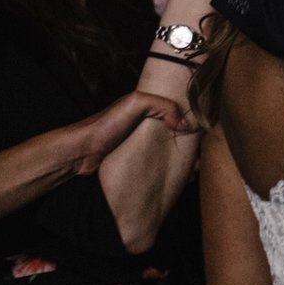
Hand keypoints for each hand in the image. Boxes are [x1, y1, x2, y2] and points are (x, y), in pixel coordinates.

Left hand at [66, 90, 193, 173]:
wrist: (81, 152)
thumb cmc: (105, 125)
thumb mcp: (135, 103)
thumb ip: (162, 106)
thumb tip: (185, 124)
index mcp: (148, 109)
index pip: (177, 114)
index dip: (191, 123)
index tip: (202, 137)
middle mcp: (146, 127)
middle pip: (175, 137)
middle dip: (189, 149)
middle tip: (197, 162)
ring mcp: (140, 146)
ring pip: (168, 154)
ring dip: (181, 164)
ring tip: (190, 174)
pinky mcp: (135, 163)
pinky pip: (157, 167)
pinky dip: (168, 173)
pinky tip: (175, 181)